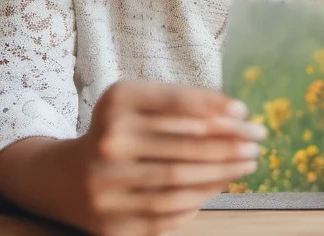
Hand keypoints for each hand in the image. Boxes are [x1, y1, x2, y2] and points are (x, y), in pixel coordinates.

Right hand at [74, 81, 266, 234]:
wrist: (66, 179)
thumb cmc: (120, 133)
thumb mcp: (141, 105)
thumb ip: (185, 102)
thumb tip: (238, 114)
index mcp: (115, 104)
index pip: (174, 103)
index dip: (214, 108)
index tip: (245, 113)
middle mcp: (107, 142)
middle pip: (182, 147)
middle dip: (228, 145)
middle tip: (257, 142)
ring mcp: (107, 185)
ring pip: (177, 182)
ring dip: (221, 173)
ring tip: (247, 163)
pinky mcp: (112, 221)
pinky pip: (166, 213)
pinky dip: (199, 198)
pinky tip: (220, 184)